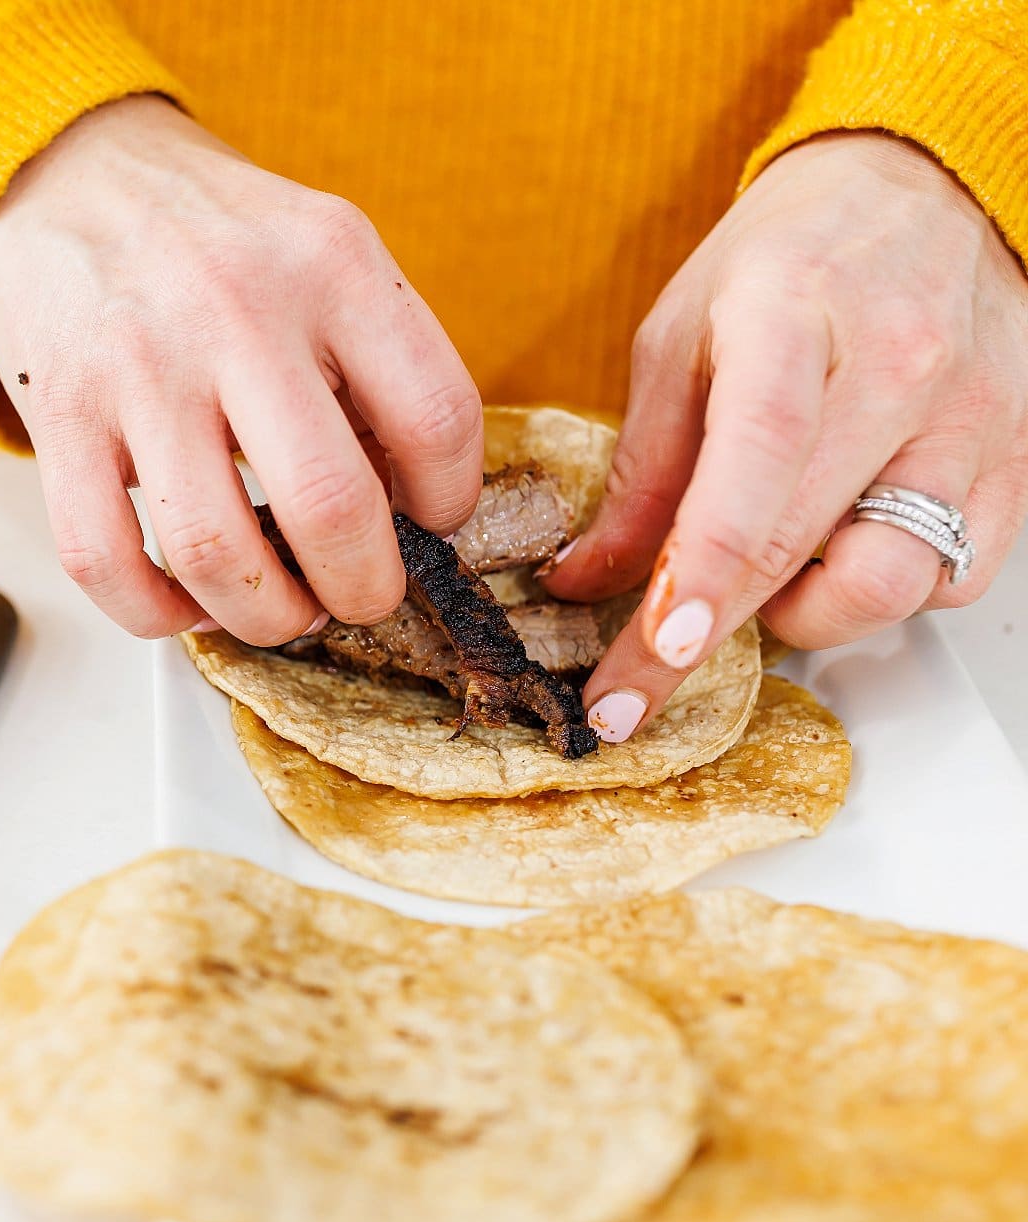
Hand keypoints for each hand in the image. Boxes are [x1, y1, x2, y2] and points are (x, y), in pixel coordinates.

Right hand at [0, 95, 482, 643]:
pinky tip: (186, 604)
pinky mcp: (61, 414)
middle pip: (328, 505)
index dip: (450, 502)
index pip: (435, 418)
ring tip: (277, 608)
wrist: (70, 175)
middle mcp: (236, 310)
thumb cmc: (211, 238)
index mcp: (330, 264)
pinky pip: (103, 557)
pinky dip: (152, 614)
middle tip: (359, 596)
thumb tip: (408, 505)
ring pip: (212, 550)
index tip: (431, 523)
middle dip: (361, 589)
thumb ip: (374, 361)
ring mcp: (140, 366)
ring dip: (261, 615)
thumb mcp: (321, 250)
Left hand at [546, 132, 1027, 740]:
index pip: (752, 465)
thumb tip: (588, 580)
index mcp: (792, 317)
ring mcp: (970, 416)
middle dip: (709, 638)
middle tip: (642, 680)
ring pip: (897, 580)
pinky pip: (957, 575)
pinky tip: (842, 546)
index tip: (656, 653)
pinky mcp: (1017, 454)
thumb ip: (640, 469)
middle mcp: (899, 368)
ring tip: (764, 574)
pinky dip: (888, 590)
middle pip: (808, 544)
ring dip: (809, 611)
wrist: (920, 189)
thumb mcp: (679, 337)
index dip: (702, 575)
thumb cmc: (787, 259)